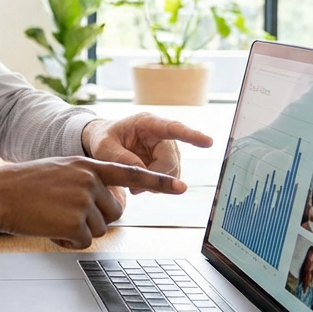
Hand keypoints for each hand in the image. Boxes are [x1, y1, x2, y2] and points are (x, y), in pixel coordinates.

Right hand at [0, 156, 185, 248]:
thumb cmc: (22, 185)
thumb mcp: (58, 170)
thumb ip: (83, 179)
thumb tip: (103, 202)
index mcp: (87, 164)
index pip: (130, 173)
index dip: (158, 181)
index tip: (182, 187)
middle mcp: (89, 180)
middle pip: (113, 212)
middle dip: (93, 219)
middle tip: (64, 213)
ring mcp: (82, 201)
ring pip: (98, 229)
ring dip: (77, 231)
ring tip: (51, 217)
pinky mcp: (73, 222)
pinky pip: (82, 242)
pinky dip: (66, 241)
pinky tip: (48, 229)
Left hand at [81, 114, 212, 192]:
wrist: (104, 143)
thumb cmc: (104, 139)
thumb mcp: (104, 147)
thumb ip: (120, 158)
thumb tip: (142, 172)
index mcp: (147, 123)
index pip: (173, 128)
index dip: (191, 135)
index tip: (208, 142)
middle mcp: (161, 136)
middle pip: (171, 160)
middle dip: (156, 177)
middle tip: (134, 188)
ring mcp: (166, 150)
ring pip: (173, 172)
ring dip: (157, 183)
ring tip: (134, 186)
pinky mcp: (165, 163)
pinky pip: (169, 179)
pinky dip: (157, 186)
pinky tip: (140, 185)